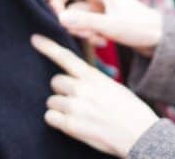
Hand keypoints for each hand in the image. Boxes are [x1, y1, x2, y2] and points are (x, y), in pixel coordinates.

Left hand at [31, 34, 158, 157]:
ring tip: (79, 114)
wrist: (140, 134)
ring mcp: (75, 107)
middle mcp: (82, 89)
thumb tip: (78, 80)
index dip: (48, 47)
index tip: (34, 39)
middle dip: (62, 90)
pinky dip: (57, 121)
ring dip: (60, 107)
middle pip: (55, 81)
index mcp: (94, 77)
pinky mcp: (70, 125)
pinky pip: (50, 117)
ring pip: (51, 101)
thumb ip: (93, 81)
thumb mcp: (114, 87)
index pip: (66, 57)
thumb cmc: (130, 111)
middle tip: (77, 100)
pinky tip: (73, 124)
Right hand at [42, 0, 162, 57]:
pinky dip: (89, 33)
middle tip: (62, 25)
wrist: (161, 41)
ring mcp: (102, 8)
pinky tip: (102, 43)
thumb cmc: (140, 29)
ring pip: (77, 12)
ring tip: (94, 38)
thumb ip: (85, 22)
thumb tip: (59, 17)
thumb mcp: (111, 26)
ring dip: (78, 26)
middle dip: (62, 10)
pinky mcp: (105, 20)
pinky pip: (88, 23)